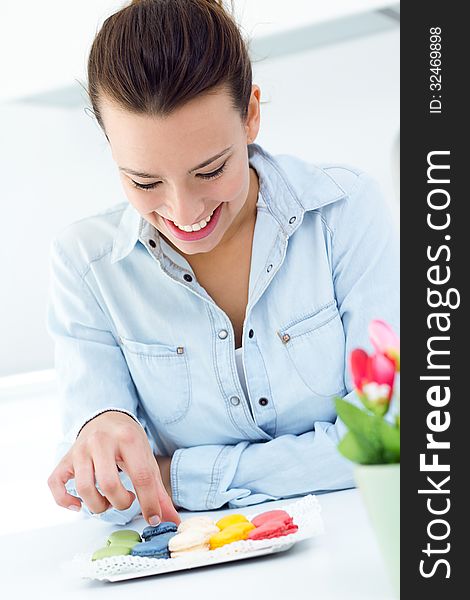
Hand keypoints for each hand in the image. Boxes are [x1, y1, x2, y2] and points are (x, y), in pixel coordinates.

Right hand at [47, 411, 180, 525]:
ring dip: (98, 505)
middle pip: (109, 484)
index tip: (152, 518)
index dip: (148, 503)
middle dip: (121, 503)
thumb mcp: (147, 459)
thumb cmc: (129, 442)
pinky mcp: (66, 458)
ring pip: (84, 488)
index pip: (141, 477)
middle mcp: (102, 441)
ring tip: (108, 500)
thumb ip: (158, 492)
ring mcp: (81, 449)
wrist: (107, 418)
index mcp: (128, 439)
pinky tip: (79, 505)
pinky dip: (65, 500)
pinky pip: (55, 483)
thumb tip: (171, 521)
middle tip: (126, 500)